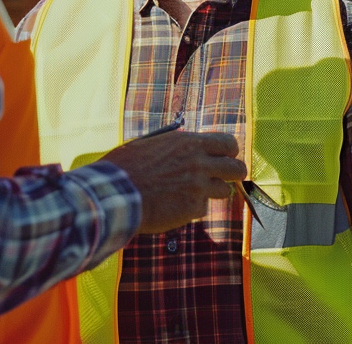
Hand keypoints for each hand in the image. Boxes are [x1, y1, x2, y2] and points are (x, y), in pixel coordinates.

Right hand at [100, 131, 246, 233]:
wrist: (114, 193)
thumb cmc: (125, 166)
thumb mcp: (151, 144)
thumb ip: (175, 146)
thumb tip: (187, 146)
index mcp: (189, 143)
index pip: (228, 143)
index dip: (228, 152)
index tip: (223, 157)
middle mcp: (199, 163)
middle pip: (237, 168)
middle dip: (232, 174)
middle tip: (220, 178)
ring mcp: (198, 187)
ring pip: (223, 191)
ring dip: (211, 193)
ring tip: (189, 193)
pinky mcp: (192, 209)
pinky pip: (202, 208)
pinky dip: (191, 209)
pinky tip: (172, 206)